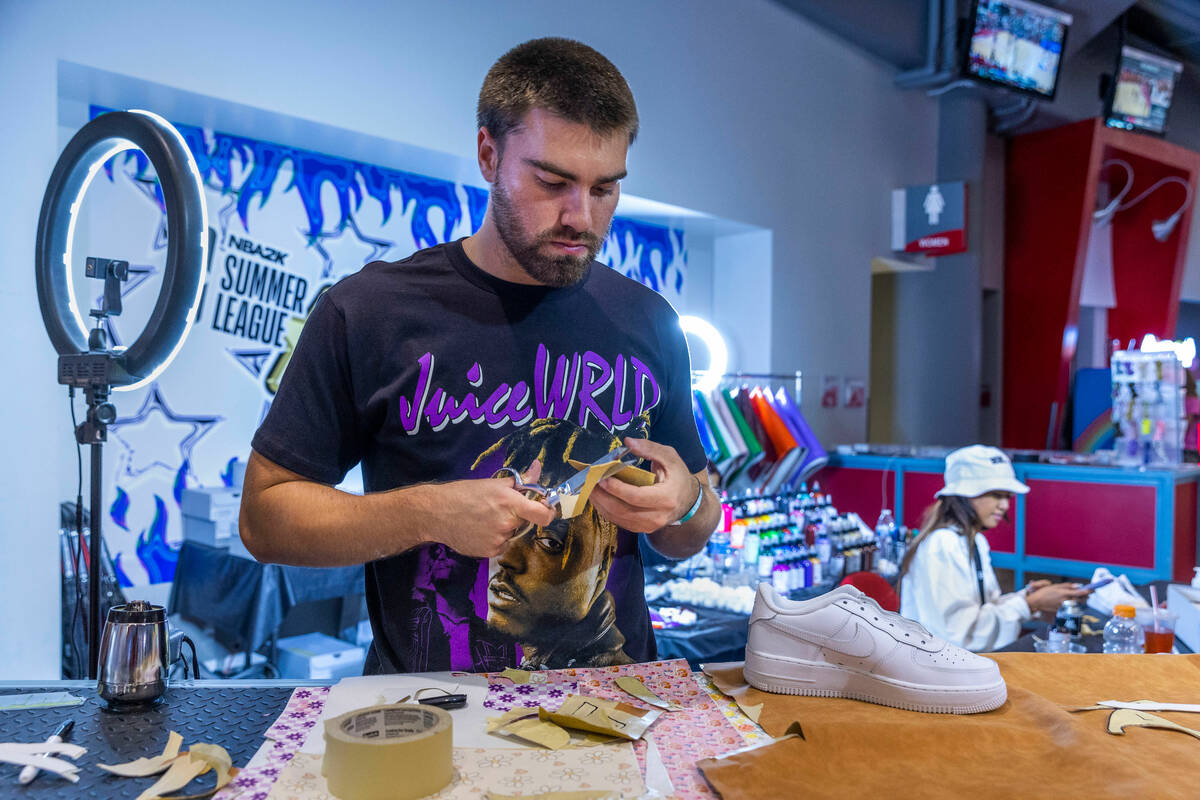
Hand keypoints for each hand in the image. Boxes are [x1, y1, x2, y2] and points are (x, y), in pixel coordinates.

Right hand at [419, 462, 554, 558]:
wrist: (437, 513)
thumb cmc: (464, 494)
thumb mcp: (493, 483)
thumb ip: (521, 480)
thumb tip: (538, 466)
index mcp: (510, 503)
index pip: (543, 515)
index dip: (548, 512)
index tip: (544, 509)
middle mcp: (507, 523)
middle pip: (524, 522)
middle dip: (516, 516)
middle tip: (497, 509)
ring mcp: (498, 540)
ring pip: (511, 534)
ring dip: (503, 528)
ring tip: (483, 519)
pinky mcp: (489, 552)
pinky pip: (500, 545)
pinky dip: (494, 539)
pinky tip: (479, 530)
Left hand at [590, 437, 699, 532]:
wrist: (688, 502)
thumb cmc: (678, 476)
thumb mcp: (669, 457)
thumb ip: (650, 448)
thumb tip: (628, 442)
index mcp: (667, 498)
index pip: (636, 496)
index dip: (616, 488)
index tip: (601, 478)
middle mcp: (658, 516)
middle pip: (622, 510)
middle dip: (602, 496)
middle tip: (588, 482)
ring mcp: (649, 526)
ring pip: (618, 518)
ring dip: (600, 503)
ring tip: (588, 488)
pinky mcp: (641, 529)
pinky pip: (619, 521)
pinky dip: (605, 509)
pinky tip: (598, 497)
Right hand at [1025, 581, 1089, 613]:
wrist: (1036, 602)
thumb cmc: (1044, 592)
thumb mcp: (1055, 586)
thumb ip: (1067, 586)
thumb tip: (1078, 586)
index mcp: (1064, 593)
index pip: (1079, 593)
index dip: (1087, 591)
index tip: (1093, 590)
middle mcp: (1065, 600)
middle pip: (1080, 599)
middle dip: (1085, 596)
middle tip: (1088, 593)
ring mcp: (1064, 605)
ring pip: (1076, 603)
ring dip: (1080, 600)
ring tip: (1080, 596)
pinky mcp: (1062, 609)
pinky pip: (1070, 605)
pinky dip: (1072, 602)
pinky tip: (1070, 600)